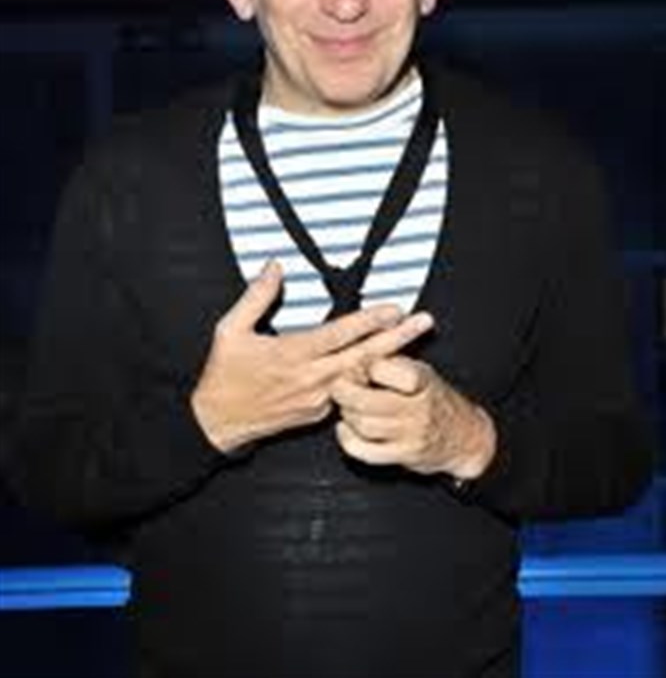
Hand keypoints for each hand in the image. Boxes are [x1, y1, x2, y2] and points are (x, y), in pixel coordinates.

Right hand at [191, 261, 434, 451]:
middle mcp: (311, 378)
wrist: (218, 423)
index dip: (370, 320)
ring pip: (362, 375)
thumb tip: (274, 266)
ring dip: (390, 357)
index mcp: (291, 354)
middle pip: (364, 356)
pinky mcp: (318, 413)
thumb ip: (256, 296)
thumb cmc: (223, 375)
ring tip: (414, 340)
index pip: (339, 334)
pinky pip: (349, 392)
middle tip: (425, 322)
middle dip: (398, 338)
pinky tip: (386, 366)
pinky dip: (369, 378)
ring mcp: (318, 399)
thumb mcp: (230, 330)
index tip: (394, 308)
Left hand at [331, 356, 496, 480]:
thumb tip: (357, 354)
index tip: (355, 364)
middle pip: (366, 401)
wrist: (466, 436)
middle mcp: (418, 407)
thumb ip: (391, 361)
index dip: (362, 366)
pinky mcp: (404, 455)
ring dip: (347, 414)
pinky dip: (348, 439)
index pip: (382, 369)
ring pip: (363, 424)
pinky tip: (346, 428)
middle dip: (343, 392)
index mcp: (421, 380)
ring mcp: (411, 434)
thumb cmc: (435, 398)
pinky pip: (365, 451)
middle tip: (338, 385)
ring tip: (347, 405)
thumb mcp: (421, 370)